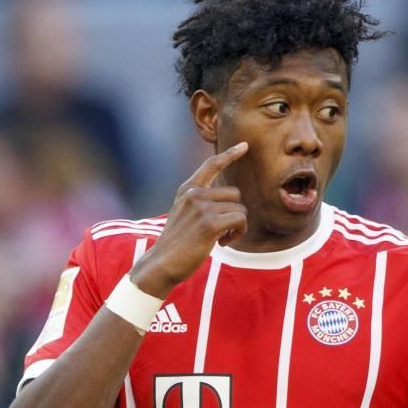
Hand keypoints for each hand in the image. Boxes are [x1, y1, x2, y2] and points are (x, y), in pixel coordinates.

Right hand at [129, 142, 249, 297]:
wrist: (162, 263)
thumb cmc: (177, 243)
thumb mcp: (183, 213)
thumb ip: (199, 201)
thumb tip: (229, 198)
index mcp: (187, 189)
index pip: (211, 165)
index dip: (230, 154)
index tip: (245, 145)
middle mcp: (194, 194)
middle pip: (235, 194)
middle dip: (235, 213)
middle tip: (222, 231)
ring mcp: (201, 207)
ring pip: (240, 209)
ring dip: (237, 227)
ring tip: (221, 238)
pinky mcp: (210, 223)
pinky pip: (240, 220)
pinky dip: (238, 233)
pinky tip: (224, 243)